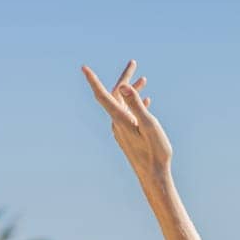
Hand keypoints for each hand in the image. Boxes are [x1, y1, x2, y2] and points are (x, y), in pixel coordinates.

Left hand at [81, 60, 172, 181]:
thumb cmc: (155, 153)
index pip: (103, 95)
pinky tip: (147, 102)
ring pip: (123, 105)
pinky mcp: (128, 136)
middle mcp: (117, 123)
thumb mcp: (149, 126)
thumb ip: (136, 105)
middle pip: (116, 96)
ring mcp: (122, 130)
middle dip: (125, 79)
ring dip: (132, 91)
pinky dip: (136, 104)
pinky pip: (128, 114)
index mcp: (120, 119)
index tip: (84, 68)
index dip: (93, 80)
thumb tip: (124, 87)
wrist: (154, 176)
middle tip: (133, 63)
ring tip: (144, 80)